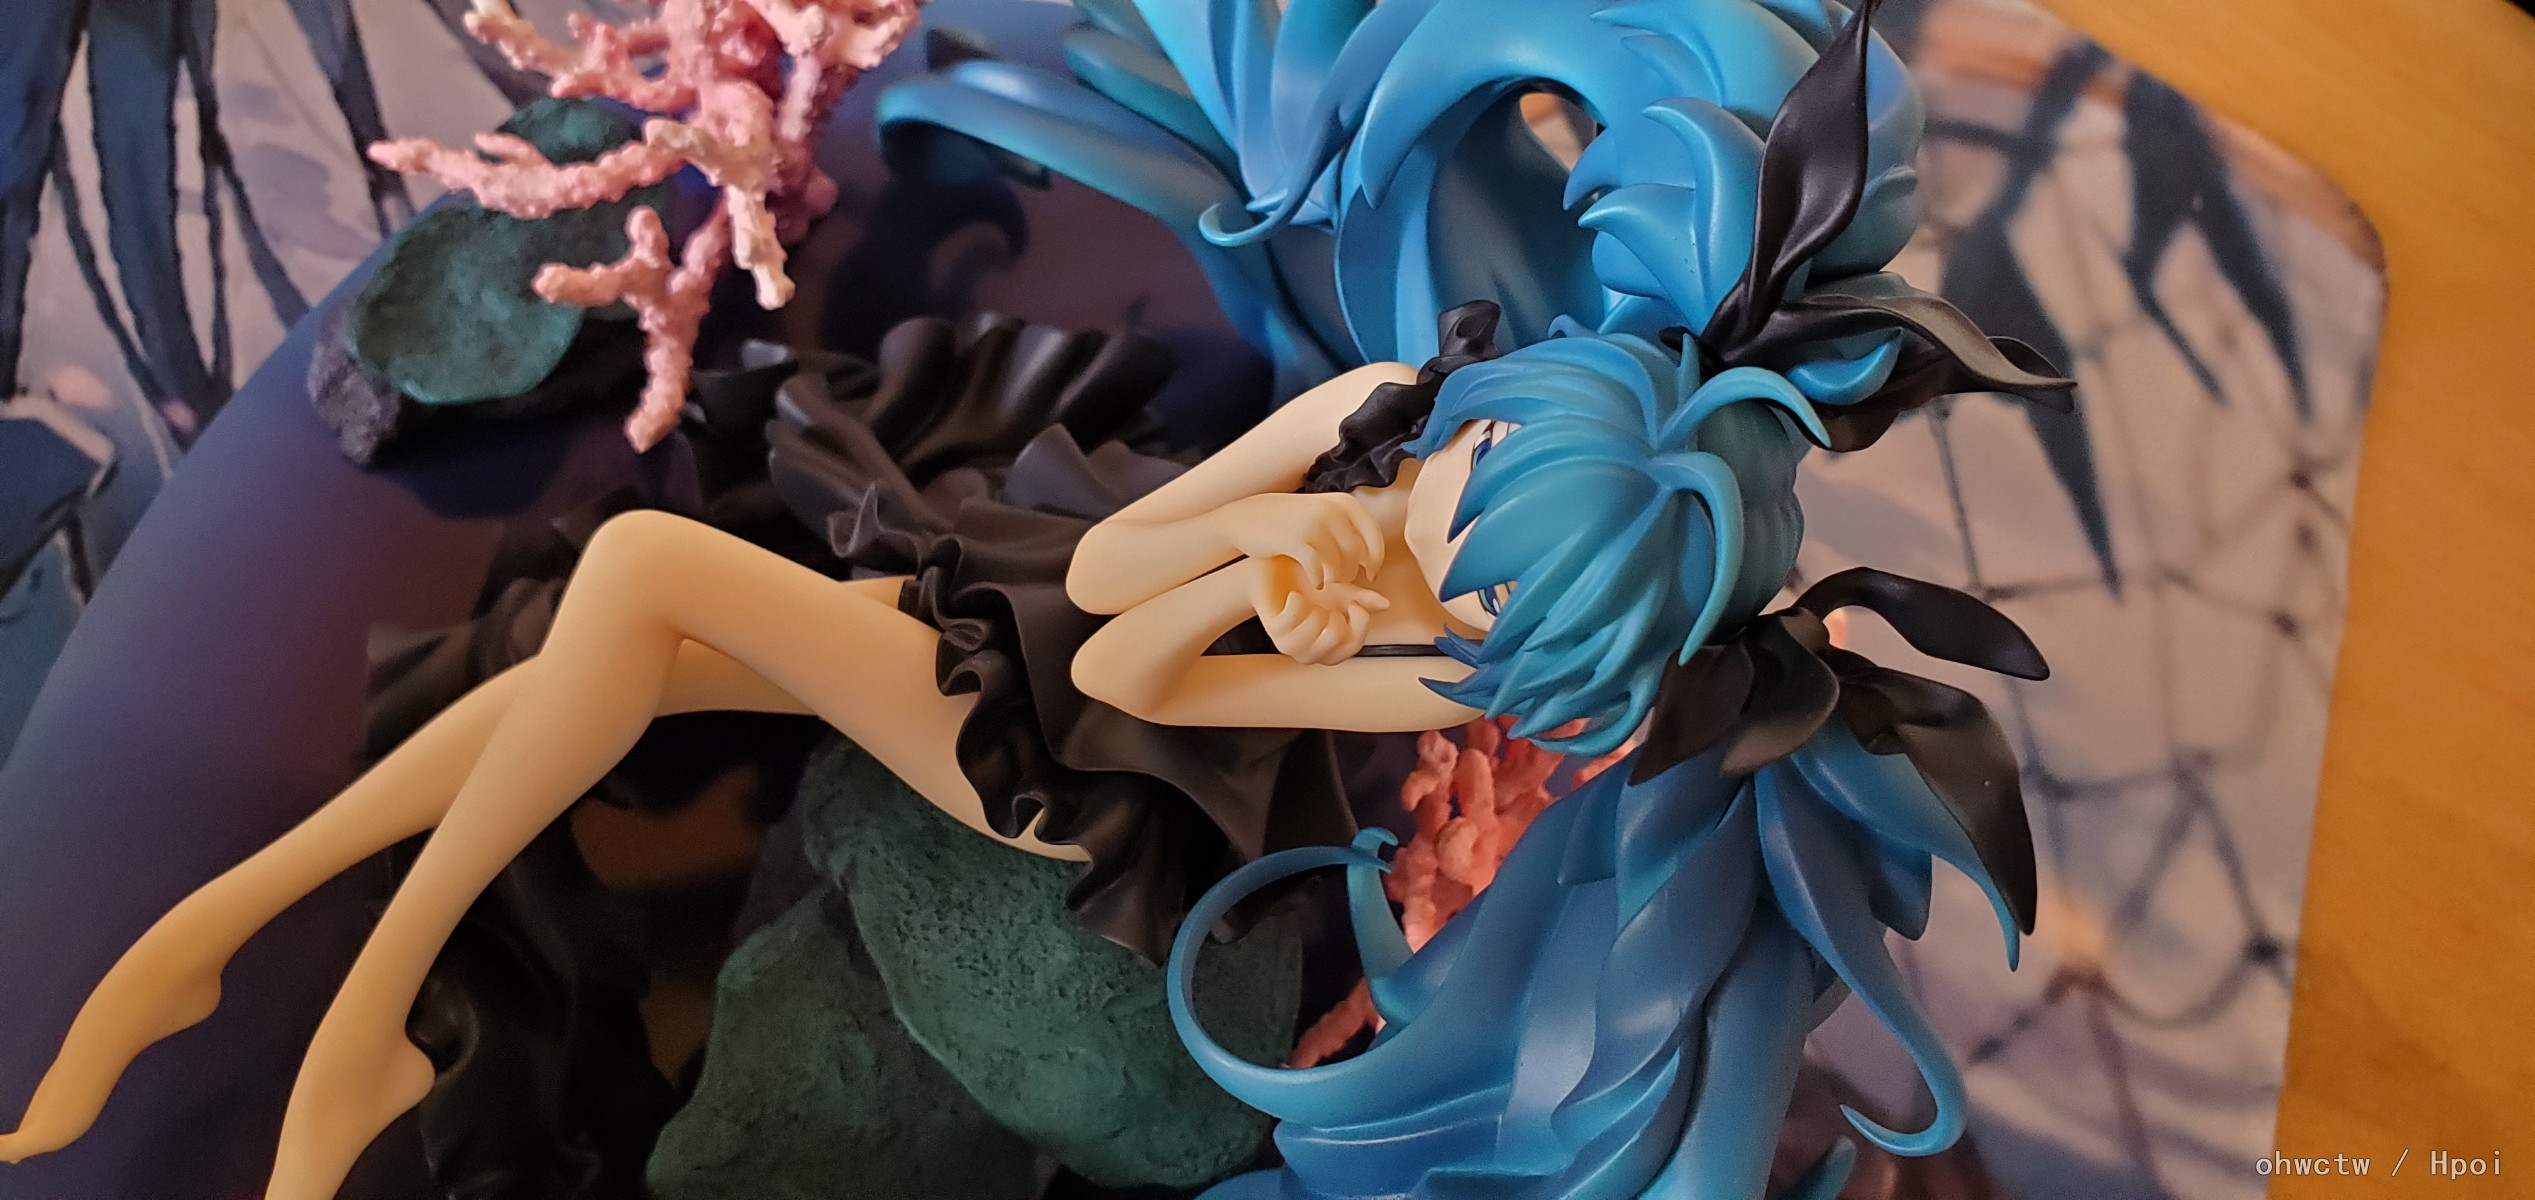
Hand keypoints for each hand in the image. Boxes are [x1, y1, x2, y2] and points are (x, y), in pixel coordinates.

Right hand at [1215, 492, 1385, 588]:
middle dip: (1351, 572)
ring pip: (1340, 565)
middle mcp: (1333, 511)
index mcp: (1345, 503)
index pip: (1374, 537)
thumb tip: (1374, 560)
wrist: (1249, 517)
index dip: (1375, 559)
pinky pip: (1319, 571)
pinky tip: (1314, 582)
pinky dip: (1320, 581)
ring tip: (1328, 581)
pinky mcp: (1297, 541)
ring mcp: (1315, 525)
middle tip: (1339, 579)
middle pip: (1357, 555)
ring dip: (1336, 579)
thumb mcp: (1325, 514)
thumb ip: (1350, 531)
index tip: (1370, 573)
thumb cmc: (1292, 521)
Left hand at [1251, 557, 1391, 664]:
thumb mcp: (1341, 592)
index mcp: (1329, 649)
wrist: (1275, 573)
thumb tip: (1386, 604)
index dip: (1360, 623)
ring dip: (1315, 608)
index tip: (1354, 602)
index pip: (1354, 646)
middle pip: (1336, 639)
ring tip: (1309, 601)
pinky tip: (1294, 597)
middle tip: (1326, 604)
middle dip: (1335, 614)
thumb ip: (1362, 600)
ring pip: (1314, 630)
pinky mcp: (1274, 633)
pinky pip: (1294, 616)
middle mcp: (1311, 654)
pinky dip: (1297, 600)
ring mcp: (1291, 646)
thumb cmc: (1308, 585)